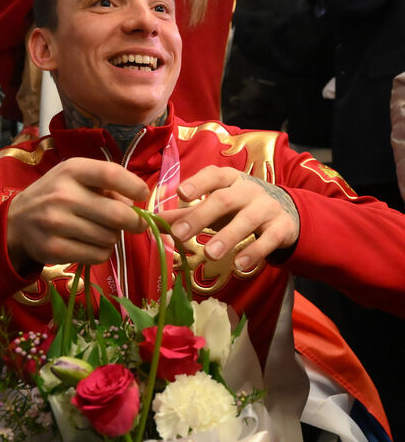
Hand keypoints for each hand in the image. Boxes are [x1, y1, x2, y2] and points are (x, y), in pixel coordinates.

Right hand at [7, 158, 148, 273]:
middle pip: (117, 214)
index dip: (134, 186)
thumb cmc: (57, 194)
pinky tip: (90, 244)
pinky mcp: (54, 249)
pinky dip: (101, 252)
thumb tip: (135, 205)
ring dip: (113, 237)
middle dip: (134, 222)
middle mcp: (62, 194)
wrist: (18, 221)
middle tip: (136, 224)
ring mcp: (56, 223)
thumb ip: (107, 185)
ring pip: (109, 238)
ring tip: (100, 231)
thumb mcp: (77, 178)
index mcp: (72, 170)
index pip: (110, 174)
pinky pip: (97, 255)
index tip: (142, 194)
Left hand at [158, 166, 299, 271]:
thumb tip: (155, 220)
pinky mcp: (282, 227)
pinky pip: (269, 239)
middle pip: (224, 199)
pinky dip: (255, 252)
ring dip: (227, 237)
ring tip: (209, 254)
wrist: (286, 214)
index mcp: (229, 179)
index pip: (213, 176)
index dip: (197, 183)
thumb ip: (185, 213)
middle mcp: (248, 190)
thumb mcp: (214, 207)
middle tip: (181, 234)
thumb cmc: (239, 208)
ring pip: (247, 219)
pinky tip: (240, 265)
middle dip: (201, 216)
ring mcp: (267, 207)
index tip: (180, 194)